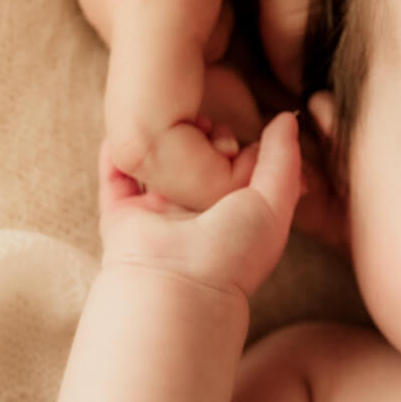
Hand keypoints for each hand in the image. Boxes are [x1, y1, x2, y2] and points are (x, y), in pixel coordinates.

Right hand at [17, 0, 323, 212]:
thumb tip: (302, 82)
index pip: (150, 138)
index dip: (209, 180)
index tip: (289, 156)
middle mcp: (125, 15)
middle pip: (180, 133)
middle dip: (257, 160)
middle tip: (342, 156)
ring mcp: (123, 5)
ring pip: (188, 99)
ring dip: (252, 116)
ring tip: (331, 107)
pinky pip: (186, 57)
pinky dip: (239, 75)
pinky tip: (294, 53)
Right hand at [97, 110, 303, 300]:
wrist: (179, 284)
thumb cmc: (233, 252)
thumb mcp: (274, 202)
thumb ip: (282, 160)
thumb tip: (285, 120)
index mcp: (233, 216)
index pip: (241, 169)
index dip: (247, 145)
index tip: (250, 130)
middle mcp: (195, 214)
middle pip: (198, 163)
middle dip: (206, 137)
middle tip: (211, 125)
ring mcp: (157, 214)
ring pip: (158, 164)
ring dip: (164, 138)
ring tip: (175, 116)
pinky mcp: (123, 215)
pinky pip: (115, 175)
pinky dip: (116, 152)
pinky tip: (130, 120)